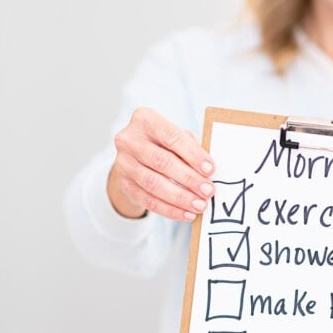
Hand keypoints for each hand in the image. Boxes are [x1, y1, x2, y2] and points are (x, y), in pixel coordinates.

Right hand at [108, 107, 214, 221]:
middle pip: (162, 161)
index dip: (192, 154)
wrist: (136, 157)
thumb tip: (209, 169)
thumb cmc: (165, 144)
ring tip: (200, 205)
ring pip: (153, 183)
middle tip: (208, 191)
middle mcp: (129, 139)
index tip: (210, 169)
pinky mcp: (123, 184)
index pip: (171, 136)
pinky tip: (186, 213)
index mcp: (145, 119)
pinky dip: (169, 209)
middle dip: (188, 178)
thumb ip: (191, 146)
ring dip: (180, 197)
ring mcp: (123, 163)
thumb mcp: (177, 137)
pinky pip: (148, 200)